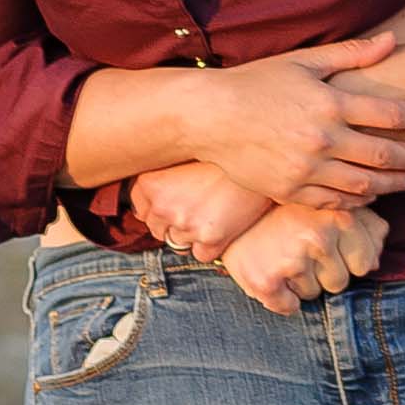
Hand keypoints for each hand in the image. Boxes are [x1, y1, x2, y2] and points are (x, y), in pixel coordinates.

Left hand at [131, 164, 270, 262]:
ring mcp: (187, 225)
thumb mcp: (186, 153)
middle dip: (174, 222)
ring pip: (180, 243)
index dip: (156, 206)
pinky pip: (203, 254)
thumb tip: (147, 198)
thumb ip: (163, 174)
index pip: (140, 207)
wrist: (264, 154)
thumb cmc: (226, 150)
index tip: (171, 200)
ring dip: (193, 233)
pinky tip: (226, 223)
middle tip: (197, 205)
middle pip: (158, 229)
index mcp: (150, 183)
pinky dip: (213, 245)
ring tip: (214, 210)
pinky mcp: (211, 240)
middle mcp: (164, 206)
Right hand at [191, 33, 404, 208]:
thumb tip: (392, 40)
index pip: (389, 114)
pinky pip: (334, 201)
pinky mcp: (289, 190)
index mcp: (328, 103)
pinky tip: (371, 194)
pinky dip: (358, 199)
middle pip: (382, 154)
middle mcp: (321, 139)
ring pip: (363, 184)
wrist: (207, 117)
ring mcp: (305, 169)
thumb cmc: (255, 82)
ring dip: (393, 184)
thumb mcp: (303, 61)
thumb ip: (351, 54)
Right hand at [221, 204, 389, 316]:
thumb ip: (365, 224)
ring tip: (282, 254)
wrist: (228, 202)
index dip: (346, 258)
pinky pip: (288, 306)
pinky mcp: (266, 280)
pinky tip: (272, 274)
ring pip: (313, 294)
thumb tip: (378, 255)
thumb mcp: (329, 204)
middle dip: (323, 272)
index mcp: (340, 216)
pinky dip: (281, 299)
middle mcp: (319, 237)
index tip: (326, 243)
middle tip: (298, 248)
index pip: (365, 265)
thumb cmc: (287, 206)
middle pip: (340, 282)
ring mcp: (292, 259)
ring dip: (300, 282)